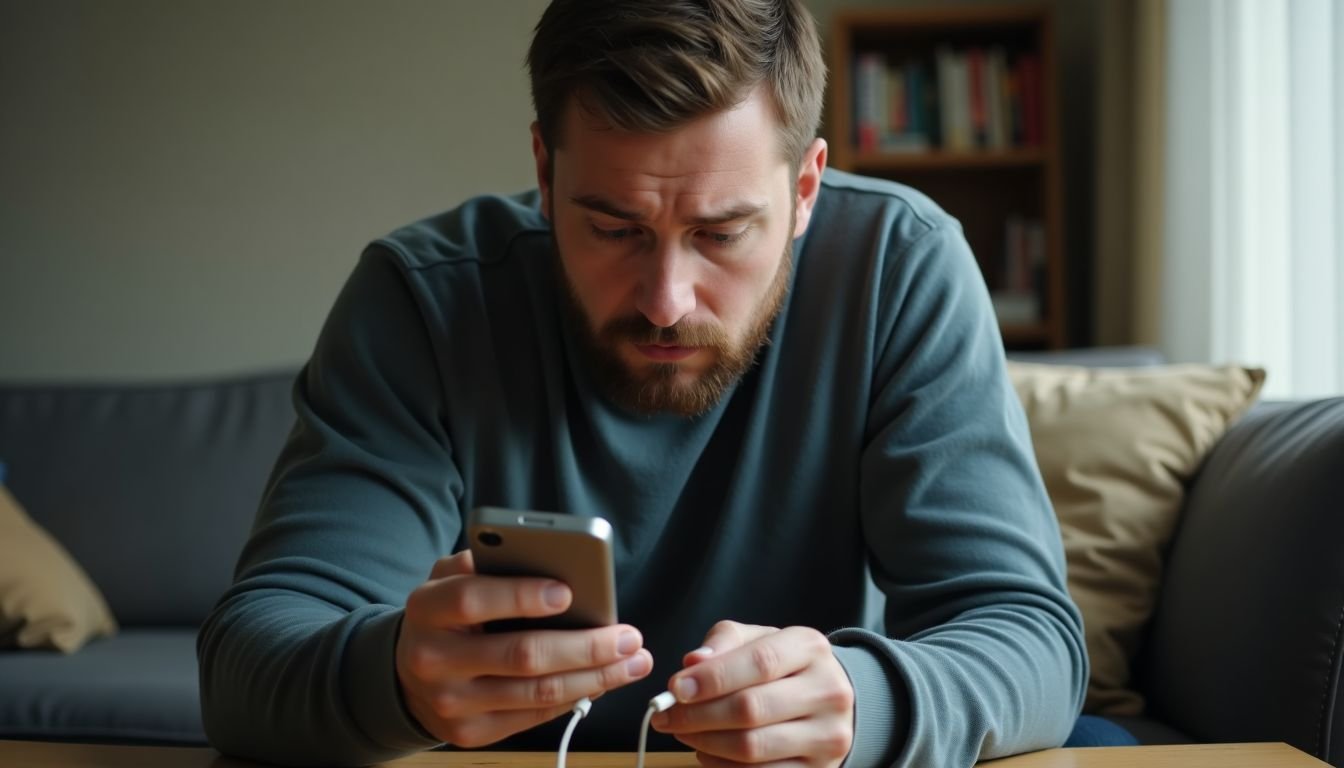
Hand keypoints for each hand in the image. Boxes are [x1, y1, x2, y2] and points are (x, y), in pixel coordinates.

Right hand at [395, 550, 652, 746]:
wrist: (408, 675)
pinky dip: (576, 697)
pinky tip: (603, 680)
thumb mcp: (449, 578)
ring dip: (596, 677)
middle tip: (627, 636)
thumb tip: (543, 556)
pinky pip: (535, 716)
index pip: (473, 600)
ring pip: (537, 692)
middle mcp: (434, 660)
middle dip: (585, 646)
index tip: (569, 591)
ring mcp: (453, 703)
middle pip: (522, 655)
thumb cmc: (446, 615)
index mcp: (427, 610)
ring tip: (632, 660)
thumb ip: (484, 562)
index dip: (521, 596)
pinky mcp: (471, 733)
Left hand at [651, 621, 853, 767]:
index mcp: (811, 648)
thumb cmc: (781, 667)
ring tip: (682, 731)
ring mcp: (828, 736)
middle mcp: (828, 691)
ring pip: (751, 747)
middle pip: (751, 708)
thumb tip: (692, 662)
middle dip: (698, 714)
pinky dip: (721, 765)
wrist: (826, 700)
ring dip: (704, 742)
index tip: (675, 688)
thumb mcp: (757, 640)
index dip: (712, 677)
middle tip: (665, 716)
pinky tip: (706, 751)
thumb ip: (724, 643)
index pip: (759, 662)